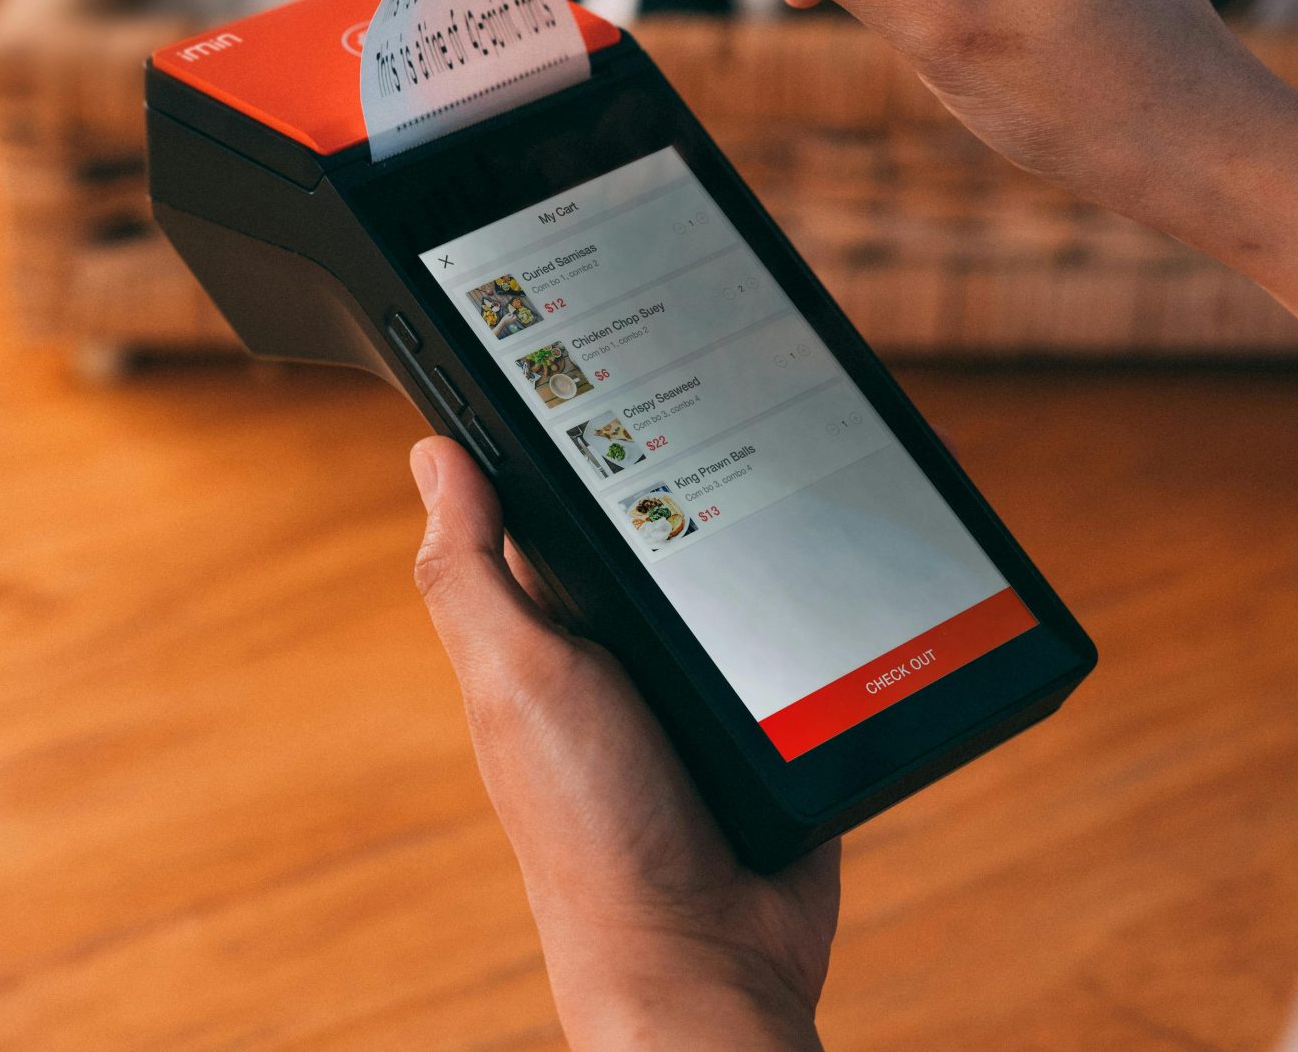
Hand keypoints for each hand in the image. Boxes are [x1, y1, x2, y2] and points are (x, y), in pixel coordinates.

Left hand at [409, 437, 837, 1051]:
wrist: (710, 952)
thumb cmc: (591, 832)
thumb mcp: (516, 682)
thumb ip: (473, 575)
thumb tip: (436, 456)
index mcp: (551, 631)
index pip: (556, 506)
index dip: (576, 431)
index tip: (608, 345)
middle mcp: (627, 650)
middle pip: (667, 522)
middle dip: (703, 463)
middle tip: (745, 382)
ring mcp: (709, 678)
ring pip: (748, 565)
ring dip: (781, 527)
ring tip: (815, 451)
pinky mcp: (782, 707)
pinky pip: (811, 627)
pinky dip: (835, 596)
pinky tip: (861, 549)